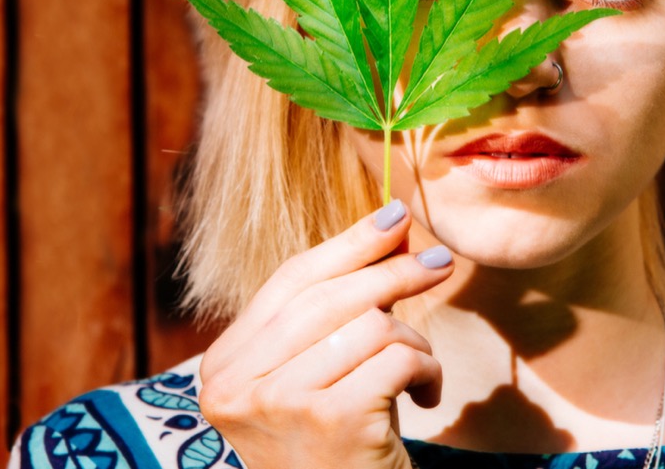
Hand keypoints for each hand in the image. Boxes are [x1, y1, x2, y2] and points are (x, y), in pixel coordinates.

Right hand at [196, 200, 453, 468]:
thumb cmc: (336, 446)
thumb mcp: (319, 372)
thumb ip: (338, 308)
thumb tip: (392, 226)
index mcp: (225, 365)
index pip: (291, 281)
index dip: (348, 244)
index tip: (395, 217)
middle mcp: (237, 384)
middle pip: (330, 296)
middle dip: (393, 272)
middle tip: (439, 261)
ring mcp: (280, 402)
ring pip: (370, 325)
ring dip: (413, 341)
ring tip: (420, 371)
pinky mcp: (330, 420)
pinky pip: (398, 358)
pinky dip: (427, 371)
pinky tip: (426, 397)